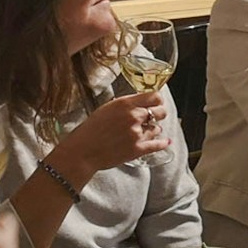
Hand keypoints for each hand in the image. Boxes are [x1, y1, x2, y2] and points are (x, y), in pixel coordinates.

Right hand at [51, 91, 171, 175]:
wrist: (82, 152)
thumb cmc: (90, 130)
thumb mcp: (107, 108)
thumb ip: (125, 104)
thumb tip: (141, 102)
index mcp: (125, 104)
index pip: (155, 96)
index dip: (157, 100)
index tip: (156, 103)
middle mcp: (133, 117)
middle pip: (161, 112)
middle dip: (158, 114)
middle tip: (153, 118)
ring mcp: (136, 134)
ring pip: (157, 128)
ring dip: (153, 130)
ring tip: (144, 132)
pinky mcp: (137, 149)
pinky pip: (157, 145)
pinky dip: (162, 143)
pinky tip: (166, 142)